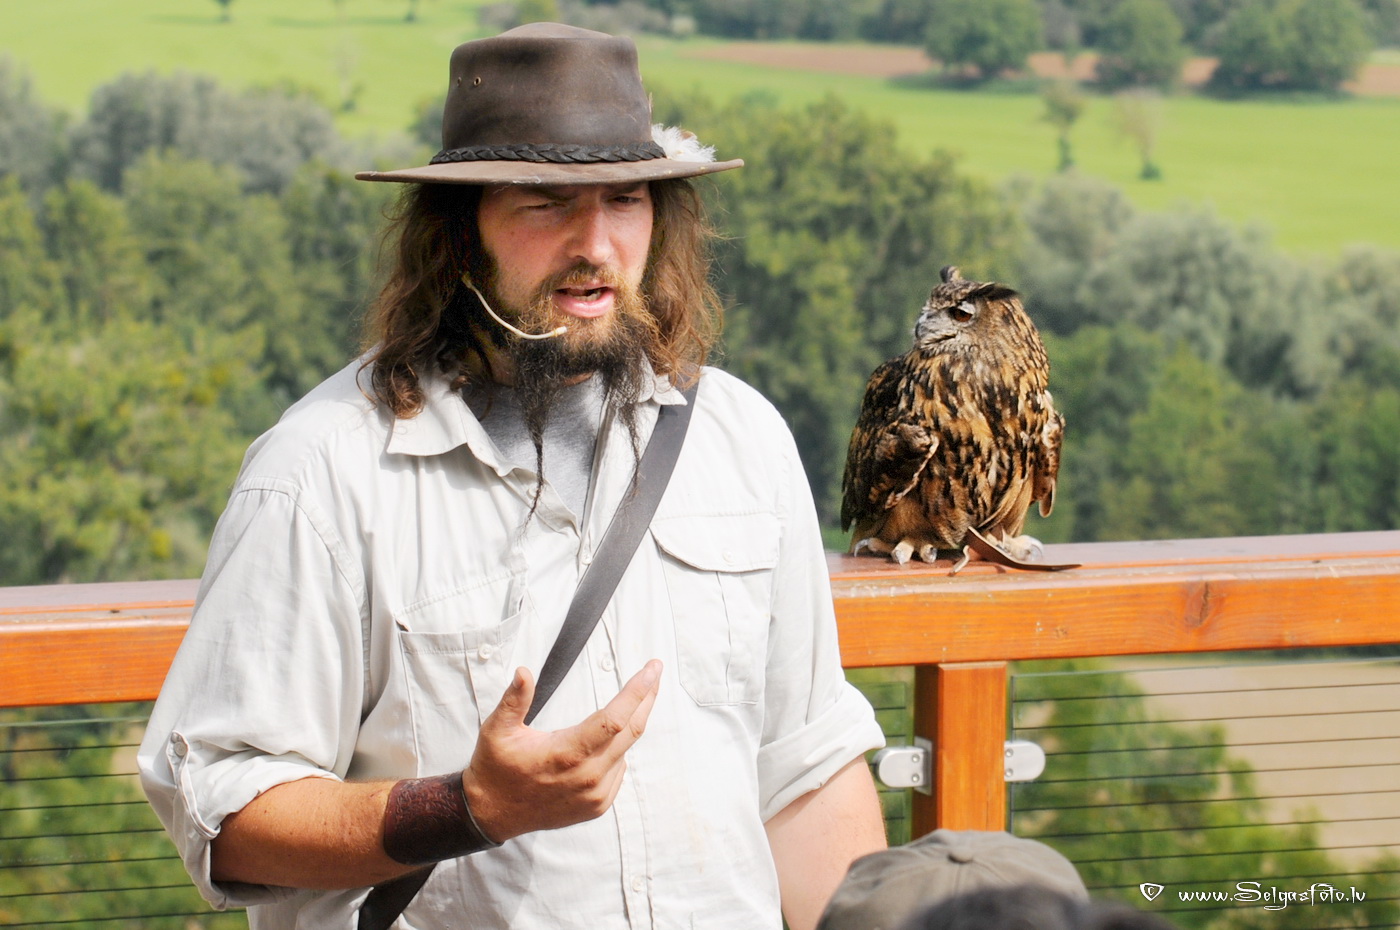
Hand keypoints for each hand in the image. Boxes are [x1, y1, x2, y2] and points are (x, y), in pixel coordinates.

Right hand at [461, 659, 661, 841]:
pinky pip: (618, 771)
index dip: (637, 692)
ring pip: (626, 751)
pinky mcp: (597, 806)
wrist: (493, 813)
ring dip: (628, 726)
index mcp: (567, 753)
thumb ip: (515, 700)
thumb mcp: (497, 730)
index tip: (651, 670)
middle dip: (646, 698)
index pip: (614, 719)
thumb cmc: (496, 768)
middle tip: (654, 675)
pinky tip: (601, 744)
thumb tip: (524, 672)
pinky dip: (616, 752)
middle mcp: (587, 776)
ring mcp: (595, 794)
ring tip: (623, 705)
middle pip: (631, 731)